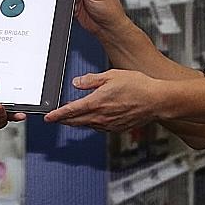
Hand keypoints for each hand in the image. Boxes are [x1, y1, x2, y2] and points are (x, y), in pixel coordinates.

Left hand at [43, 69, 165, 132]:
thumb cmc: (138, 86)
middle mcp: (101, 117)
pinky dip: (91, 124)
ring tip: (71, 117)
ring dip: (77, 122)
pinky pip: (99, 128)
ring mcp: (109, 124)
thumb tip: (77, 83)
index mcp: (96, 103)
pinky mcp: (117, 128)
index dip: (57, 115)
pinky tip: (92, 119)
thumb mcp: (111, 75)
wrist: (157, 101)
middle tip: (55, 118)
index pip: (70, 111)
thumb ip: (91, 80)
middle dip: (63, 120)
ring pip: (87, 125)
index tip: (48, 117)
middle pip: (75, 121)